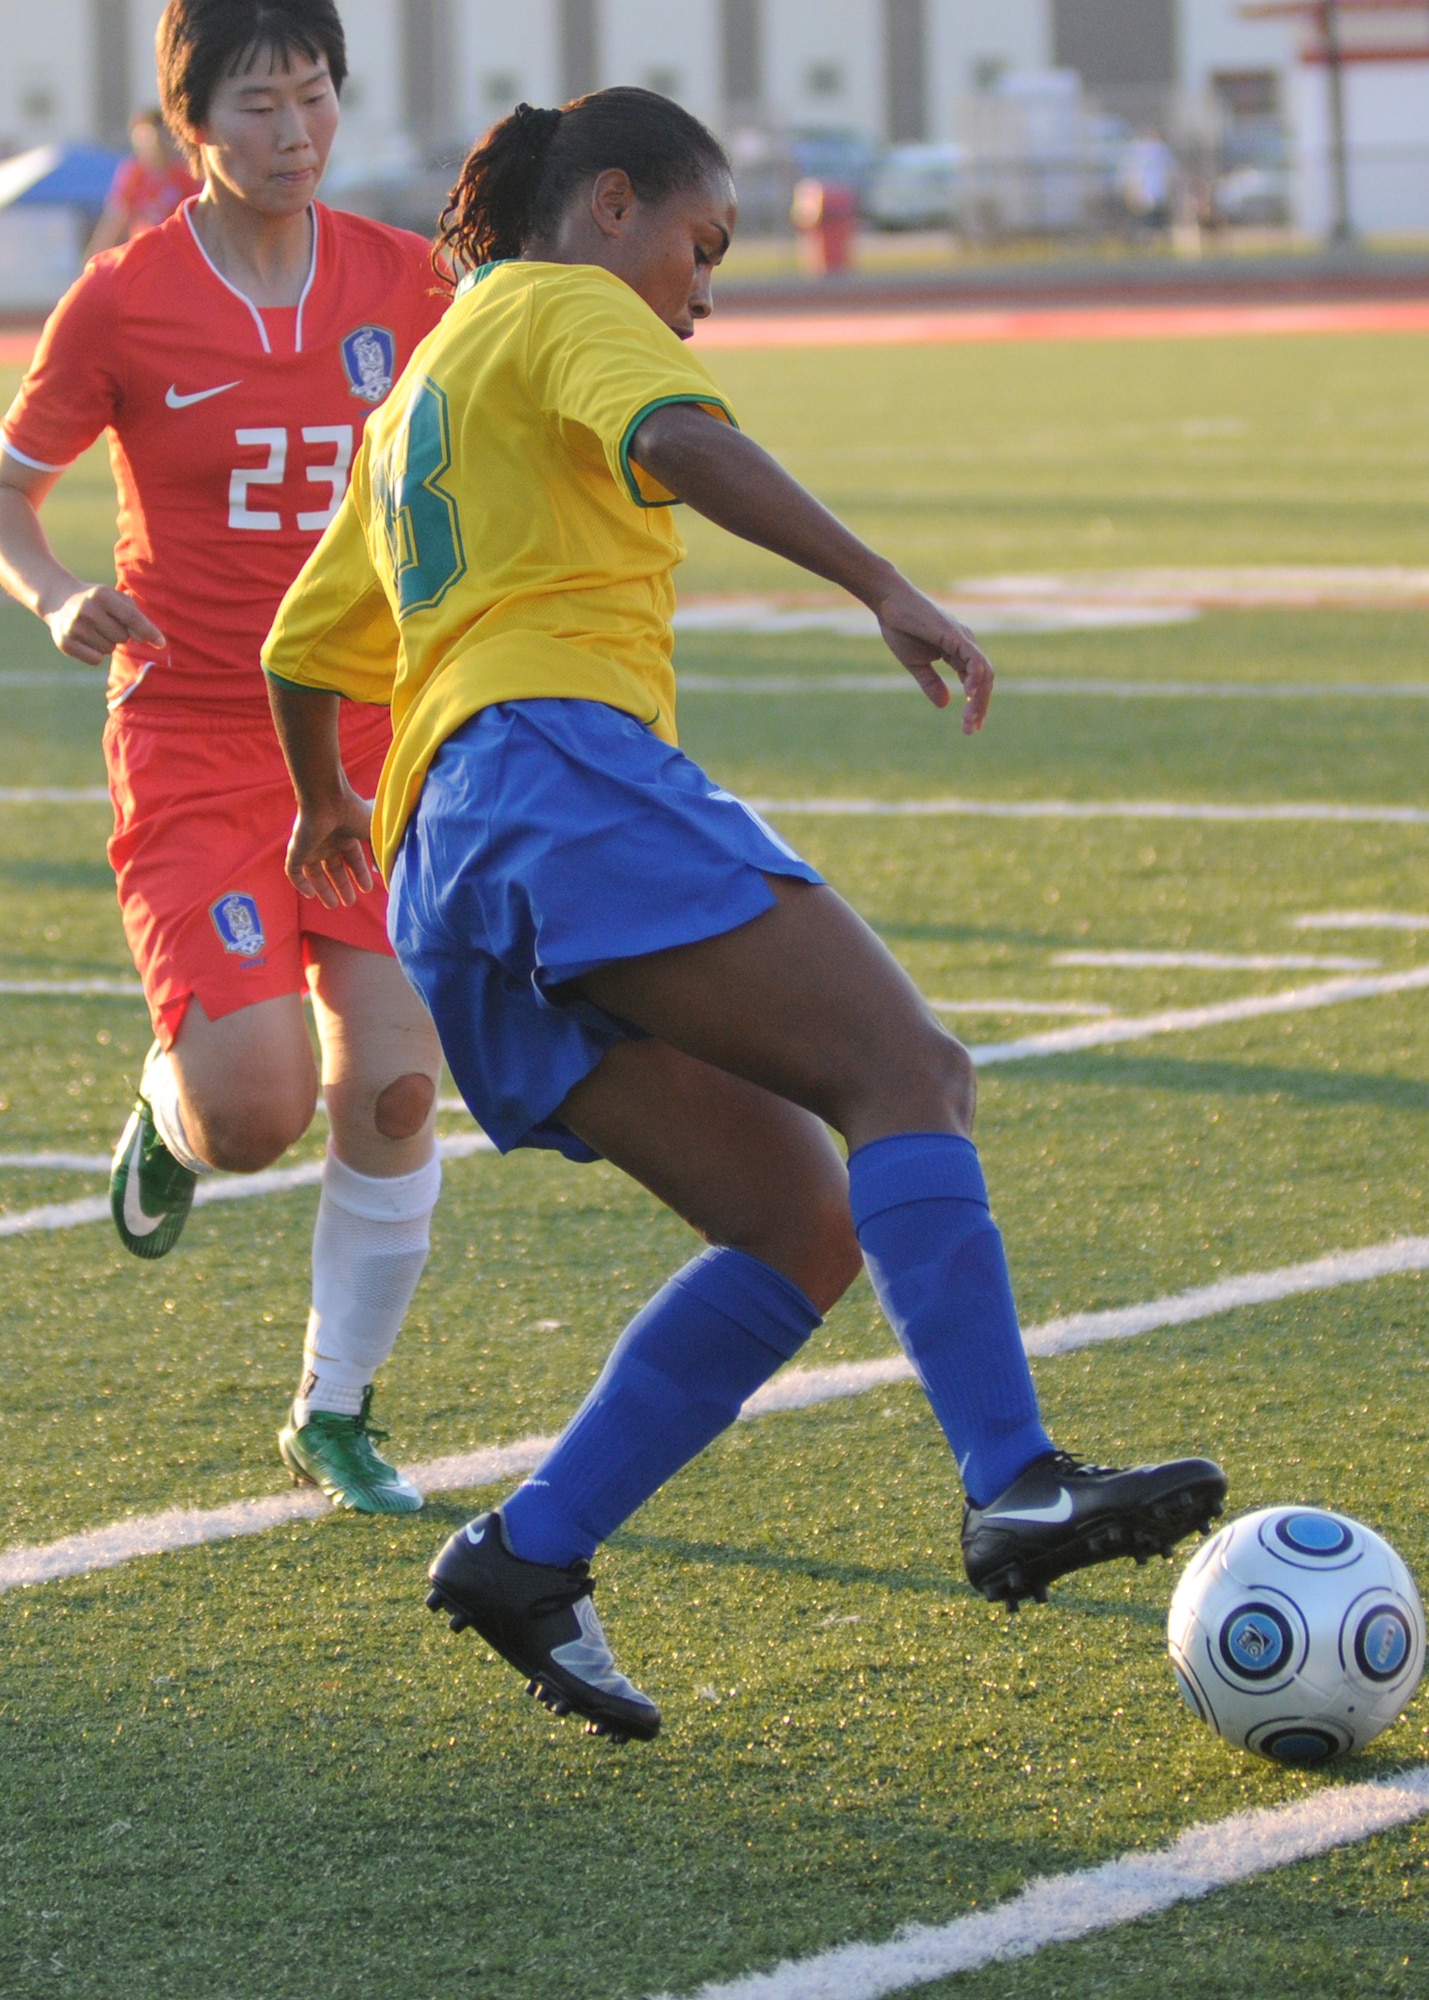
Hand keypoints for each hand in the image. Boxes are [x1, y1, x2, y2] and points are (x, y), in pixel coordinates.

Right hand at [44, 585, 164, 666]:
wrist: (58, 599)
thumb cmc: (97, 600)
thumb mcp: (115, 598)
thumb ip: (134, 615)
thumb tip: (141, 638)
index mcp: (101, 595)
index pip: (131, 617)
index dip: (148, 631)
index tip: (161, 643)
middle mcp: (86, 609)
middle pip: (122, 637)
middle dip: (120, 634)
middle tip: (107, 623)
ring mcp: (73, 626)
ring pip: (109, 649)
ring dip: (107, 643)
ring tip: (95, 629)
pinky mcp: (64, 643)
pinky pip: (95, 659)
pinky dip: (96, 653)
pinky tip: (87, 639)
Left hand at [284, 786, 375, 907]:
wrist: (327, 799)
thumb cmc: (354, 813)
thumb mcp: (376, 835)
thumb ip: (384, 853)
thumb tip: (392, 871)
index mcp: (345, 835)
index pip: (352, 859)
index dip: (360, 874)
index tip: (367, 889)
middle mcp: (327, 841)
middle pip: (334, 868)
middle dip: (342, 885)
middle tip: (350, 903)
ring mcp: (310, 845)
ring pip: (314, 872)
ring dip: (323, 889)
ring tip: (333, 905)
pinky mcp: (296, 849)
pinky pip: (294, 871)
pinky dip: (300, 884)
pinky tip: (310, 895)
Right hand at [870, 575, 993, 732]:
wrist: (889, 603)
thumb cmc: (900, 627)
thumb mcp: (916, 664)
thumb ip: (931, 684)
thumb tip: (946, 704)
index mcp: (958, 652)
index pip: (975, 682)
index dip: (975, 705)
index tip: (971, 727)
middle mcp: (966, 645)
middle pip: (984, 681)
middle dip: (980, 707)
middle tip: (971, 730)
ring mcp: (963, 639)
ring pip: (984, 674)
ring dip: (979, 699)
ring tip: (970, 719)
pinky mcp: (956, 635)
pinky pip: (974, 660)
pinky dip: (975, 677)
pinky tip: (968, 693)